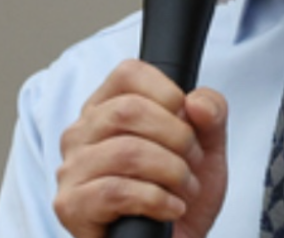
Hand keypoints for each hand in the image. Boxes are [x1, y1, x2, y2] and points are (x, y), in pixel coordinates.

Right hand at [53, 59, 228, 237]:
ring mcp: (71, 169)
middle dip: (176, 137)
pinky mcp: (71, 205)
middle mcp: (81, 133)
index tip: (187, 121)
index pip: (129, 73)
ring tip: (184, 189)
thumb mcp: (207, 148)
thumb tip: (197, 103)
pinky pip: (116, 191)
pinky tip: (170, 209)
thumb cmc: (179, 195)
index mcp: (106, 108)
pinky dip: (157, 199)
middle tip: (192, 162)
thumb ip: (211, 115)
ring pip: (126, 152)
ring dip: (171, 172)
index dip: (168, 93)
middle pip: (128, 110)